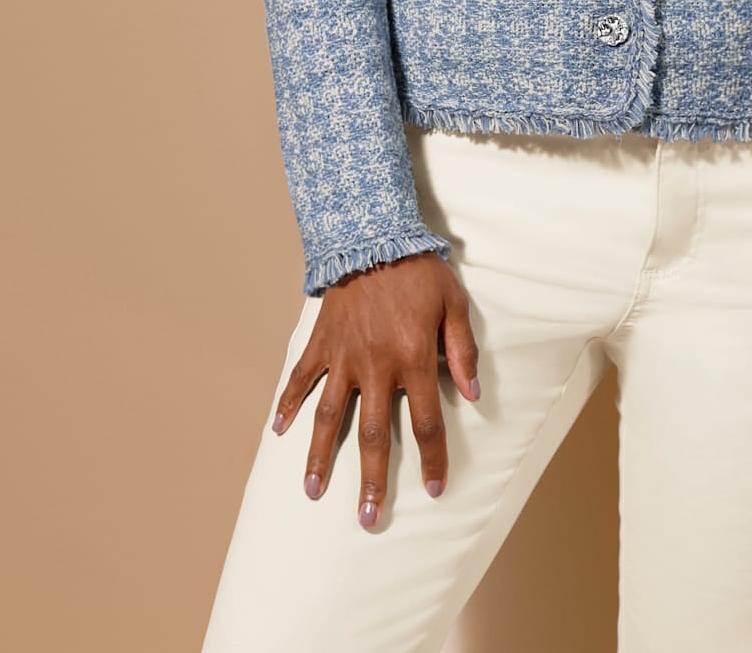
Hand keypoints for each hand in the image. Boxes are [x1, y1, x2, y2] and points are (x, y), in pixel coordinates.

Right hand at [270, 250, 479, 527]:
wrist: (373, 235)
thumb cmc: (419, 270)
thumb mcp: (454, 304)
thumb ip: (462, 350)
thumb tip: (473, 394)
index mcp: (413, 359)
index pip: (426, 423)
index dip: (432, 459)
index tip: (434, 489)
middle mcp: (376, 367)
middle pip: (372, 435)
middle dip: (371, 480)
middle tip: (367, 518)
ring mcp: (344, 357)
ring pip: (329, 417)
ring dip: (319, 457)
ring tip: (312, 491)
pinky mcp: (321, 343)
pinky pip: (301, 378)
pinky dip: (288, 404)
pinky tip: (278, 430)